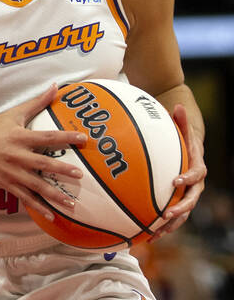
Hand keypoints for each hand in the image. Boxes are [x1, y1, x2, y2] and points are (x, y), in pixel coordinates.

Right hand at [0, 85, 88, 220]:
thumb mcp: (13, 114)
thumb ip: (36, 102)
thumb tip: (56, 86)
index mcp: (19, 137)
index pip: (46, 136)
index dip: (65, 137)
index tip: (83, 138)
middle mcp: (16, 155)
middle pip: (42, 163)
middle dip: (61, 169)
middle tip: (79, 174)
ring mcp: (11, 172)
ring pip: (35, 185)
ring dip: (54, 195)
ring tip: (71, 203)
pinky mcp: (7, 184)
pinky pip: (24, 197)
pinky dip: (37, 207)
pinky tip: (51, 215)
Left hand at [155, 103, 206, 236]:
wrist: (189, 150)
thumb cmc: (182, 137)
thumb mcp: (182, 127)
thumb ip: (180, 119)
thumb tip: (177, 105)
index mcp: (197, 166)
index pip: (197, 174)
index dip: (188, 178)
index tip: (175, 181)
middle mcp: (195, 184)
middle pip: (192, 199)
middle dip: (180, 208)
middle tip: (165, 213)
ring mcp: (188, 195)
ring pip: (183, 213)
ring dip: (171, 224)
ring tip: (155, 233)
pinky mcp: (178, 202)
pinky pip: (172, 217)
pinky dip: (162, 228)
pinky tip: (147, 238)